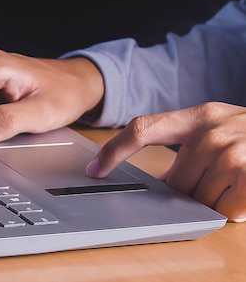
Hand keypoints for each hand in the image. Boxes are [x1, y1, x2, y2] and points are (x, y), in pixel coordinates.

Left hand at [86, 102, 245, 221]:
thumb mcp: (224, 128)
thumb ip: (190, 146)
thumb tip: (163, 182)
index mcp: (200, 115)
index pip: (142, 129)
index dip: (113, 150)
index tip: (94, 169)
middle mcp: (213, 130)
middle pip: (175, 181)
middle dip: (189, 192)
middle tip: (217, 181)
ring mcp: (233, 152)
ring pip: (198, 199)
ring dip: (214, 200)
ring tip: (239, 180)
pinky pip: (225, 210)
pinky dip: (235, 209)